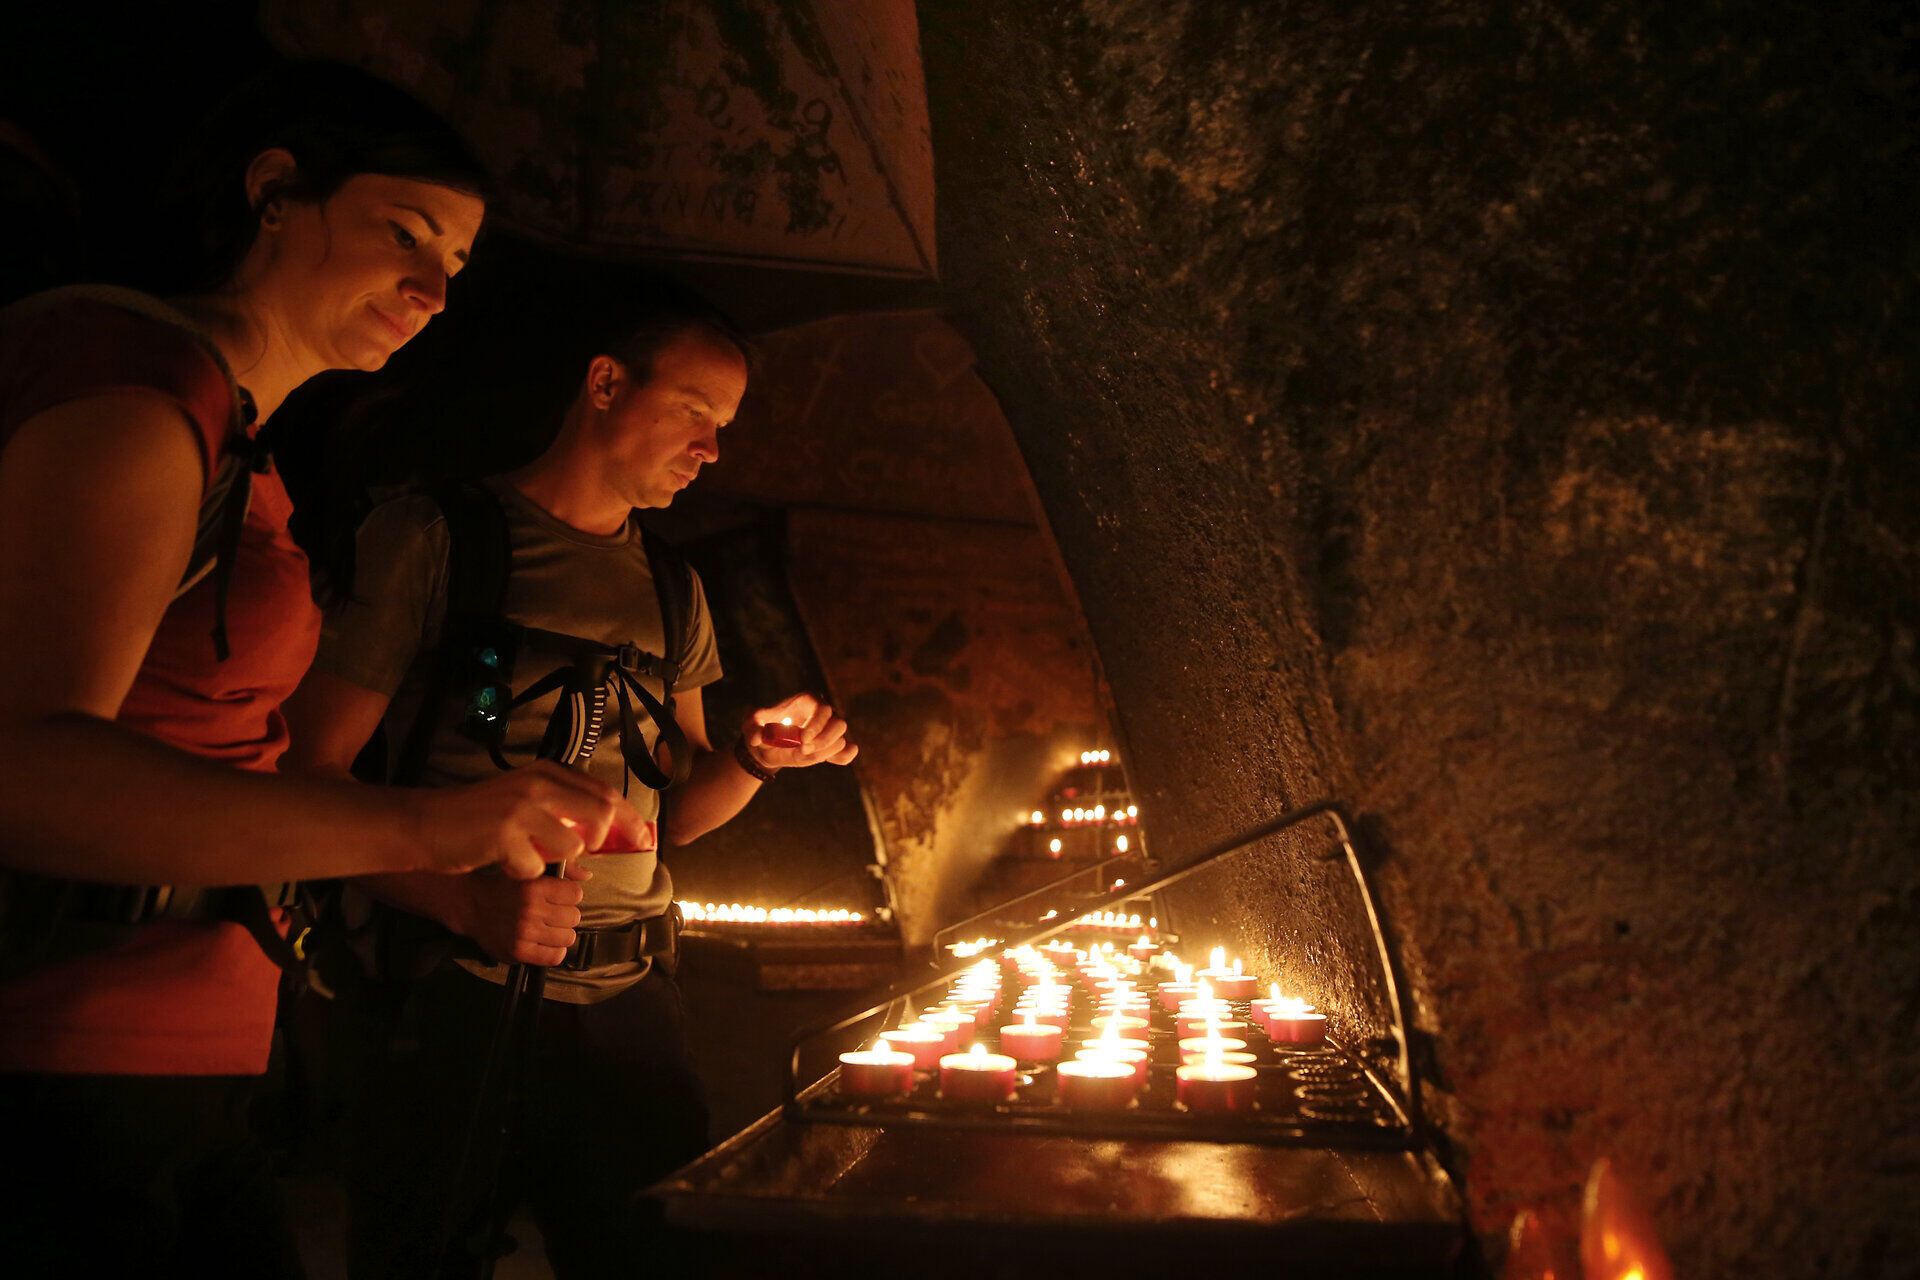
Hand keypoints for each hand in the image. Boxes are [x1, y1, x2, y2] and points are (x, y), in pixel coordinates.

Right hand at [410, 761, 645, 879]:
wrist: (426, 824)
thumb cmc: (478, 820)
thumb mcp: (525, 804)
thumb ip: (563, 814)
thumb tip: (605, 843)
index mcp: (547, 773)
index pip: (606, 793)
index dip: (630, 819)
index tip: (643, 841)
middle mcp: (539, 784)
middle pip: (602, 815)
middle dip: (601, 842)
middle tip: (580, 856)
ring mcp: (523, 808)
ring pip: (572, 847)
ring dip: (552, 862)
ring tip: (523, 855)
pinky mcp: (506, 834)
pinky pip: (536, 869)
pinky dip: (522, 874)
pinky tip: (503, 863)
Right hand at [454, 859, 590, 966]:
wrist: (472, 906)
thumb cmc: (505, 886)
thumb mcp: (531, 870)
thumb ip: (563, 869)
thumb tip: (587, 876)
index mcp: (534, 886)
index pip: (576, 894)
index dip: (569, 895)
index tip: (558, 896)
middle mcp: (529, 910)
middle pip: (574, 917)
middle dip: (565, 914)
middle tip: (551, 912)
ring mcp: (524, 932)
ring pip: (568, 937)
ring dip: (560, 933)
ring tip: (546, 927)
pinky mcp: (519, 952)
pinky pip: (555, 956)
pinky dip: (553, 950)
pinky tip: (543, 941)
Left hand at [743, 693, 858, 772]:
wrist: (767, 744)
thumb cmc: (761, 728)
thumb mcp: (750, 725)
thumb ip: (752, 729)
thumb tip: (759, 738)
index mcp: (806, 701)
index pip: (822, 708)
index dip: (817, 724)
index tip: (803, 740)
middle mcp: (823, 713)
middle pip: (839, 723)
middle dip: (824, 740)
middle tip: (803, 750)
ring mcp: (828, 729)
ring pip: (841, 739)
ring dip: (825, 751)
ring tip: (802, 755)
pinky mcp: (831, 745)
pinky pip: (847, 751)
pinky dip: (843, 757)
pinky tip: (831, 759)